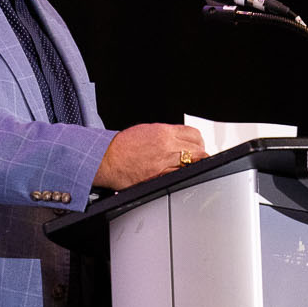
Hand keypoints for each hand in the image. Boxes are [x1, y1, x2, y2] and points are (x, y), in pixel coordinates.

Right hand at [93, 122, 208, 190]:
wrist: (107, 159)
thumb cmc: (122, 146)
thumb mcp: (146, 131)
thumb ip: (165, 135)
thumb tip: (178, 140)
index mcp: (163, 131)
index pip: (193, 133)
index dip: (198, 141)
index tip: (197, 146)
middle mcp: (166, 144)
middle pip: (198, 148)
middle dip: (200, 154)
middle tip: (197, 159)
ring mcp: (164, 160)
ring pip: (193, 162)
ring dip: (195, 165)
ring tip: (191, 168)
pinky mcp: (159, 175)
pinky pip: (180, 175)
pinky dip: (183, 175)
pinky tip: (180, 175)